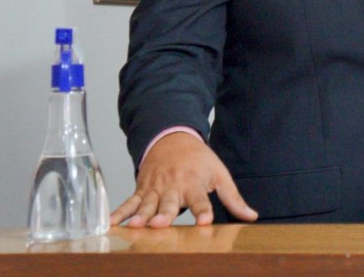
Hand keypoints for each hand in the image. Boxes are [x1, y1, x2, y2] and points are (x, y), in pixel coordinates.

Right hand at [109, 132, 258, 227]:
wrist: (172, 138)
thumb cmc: (198, 160)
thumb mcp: (220, 174)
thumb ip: (233, 198)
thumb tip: (252, 216)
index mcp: (194, 183)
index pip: (200, 199)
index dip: (203, 210)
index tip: (205, 220)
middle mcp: (173, 186)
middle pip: (169, 203)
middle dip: (165, 213)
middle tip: (162, 223)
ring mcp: (155, 188)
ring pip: (147, 204)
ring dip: (141, 215)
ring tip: (136, 226)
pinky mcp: (142, 190)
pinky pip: (130, 202)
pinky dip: (120, 212)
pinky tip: (111, 223)